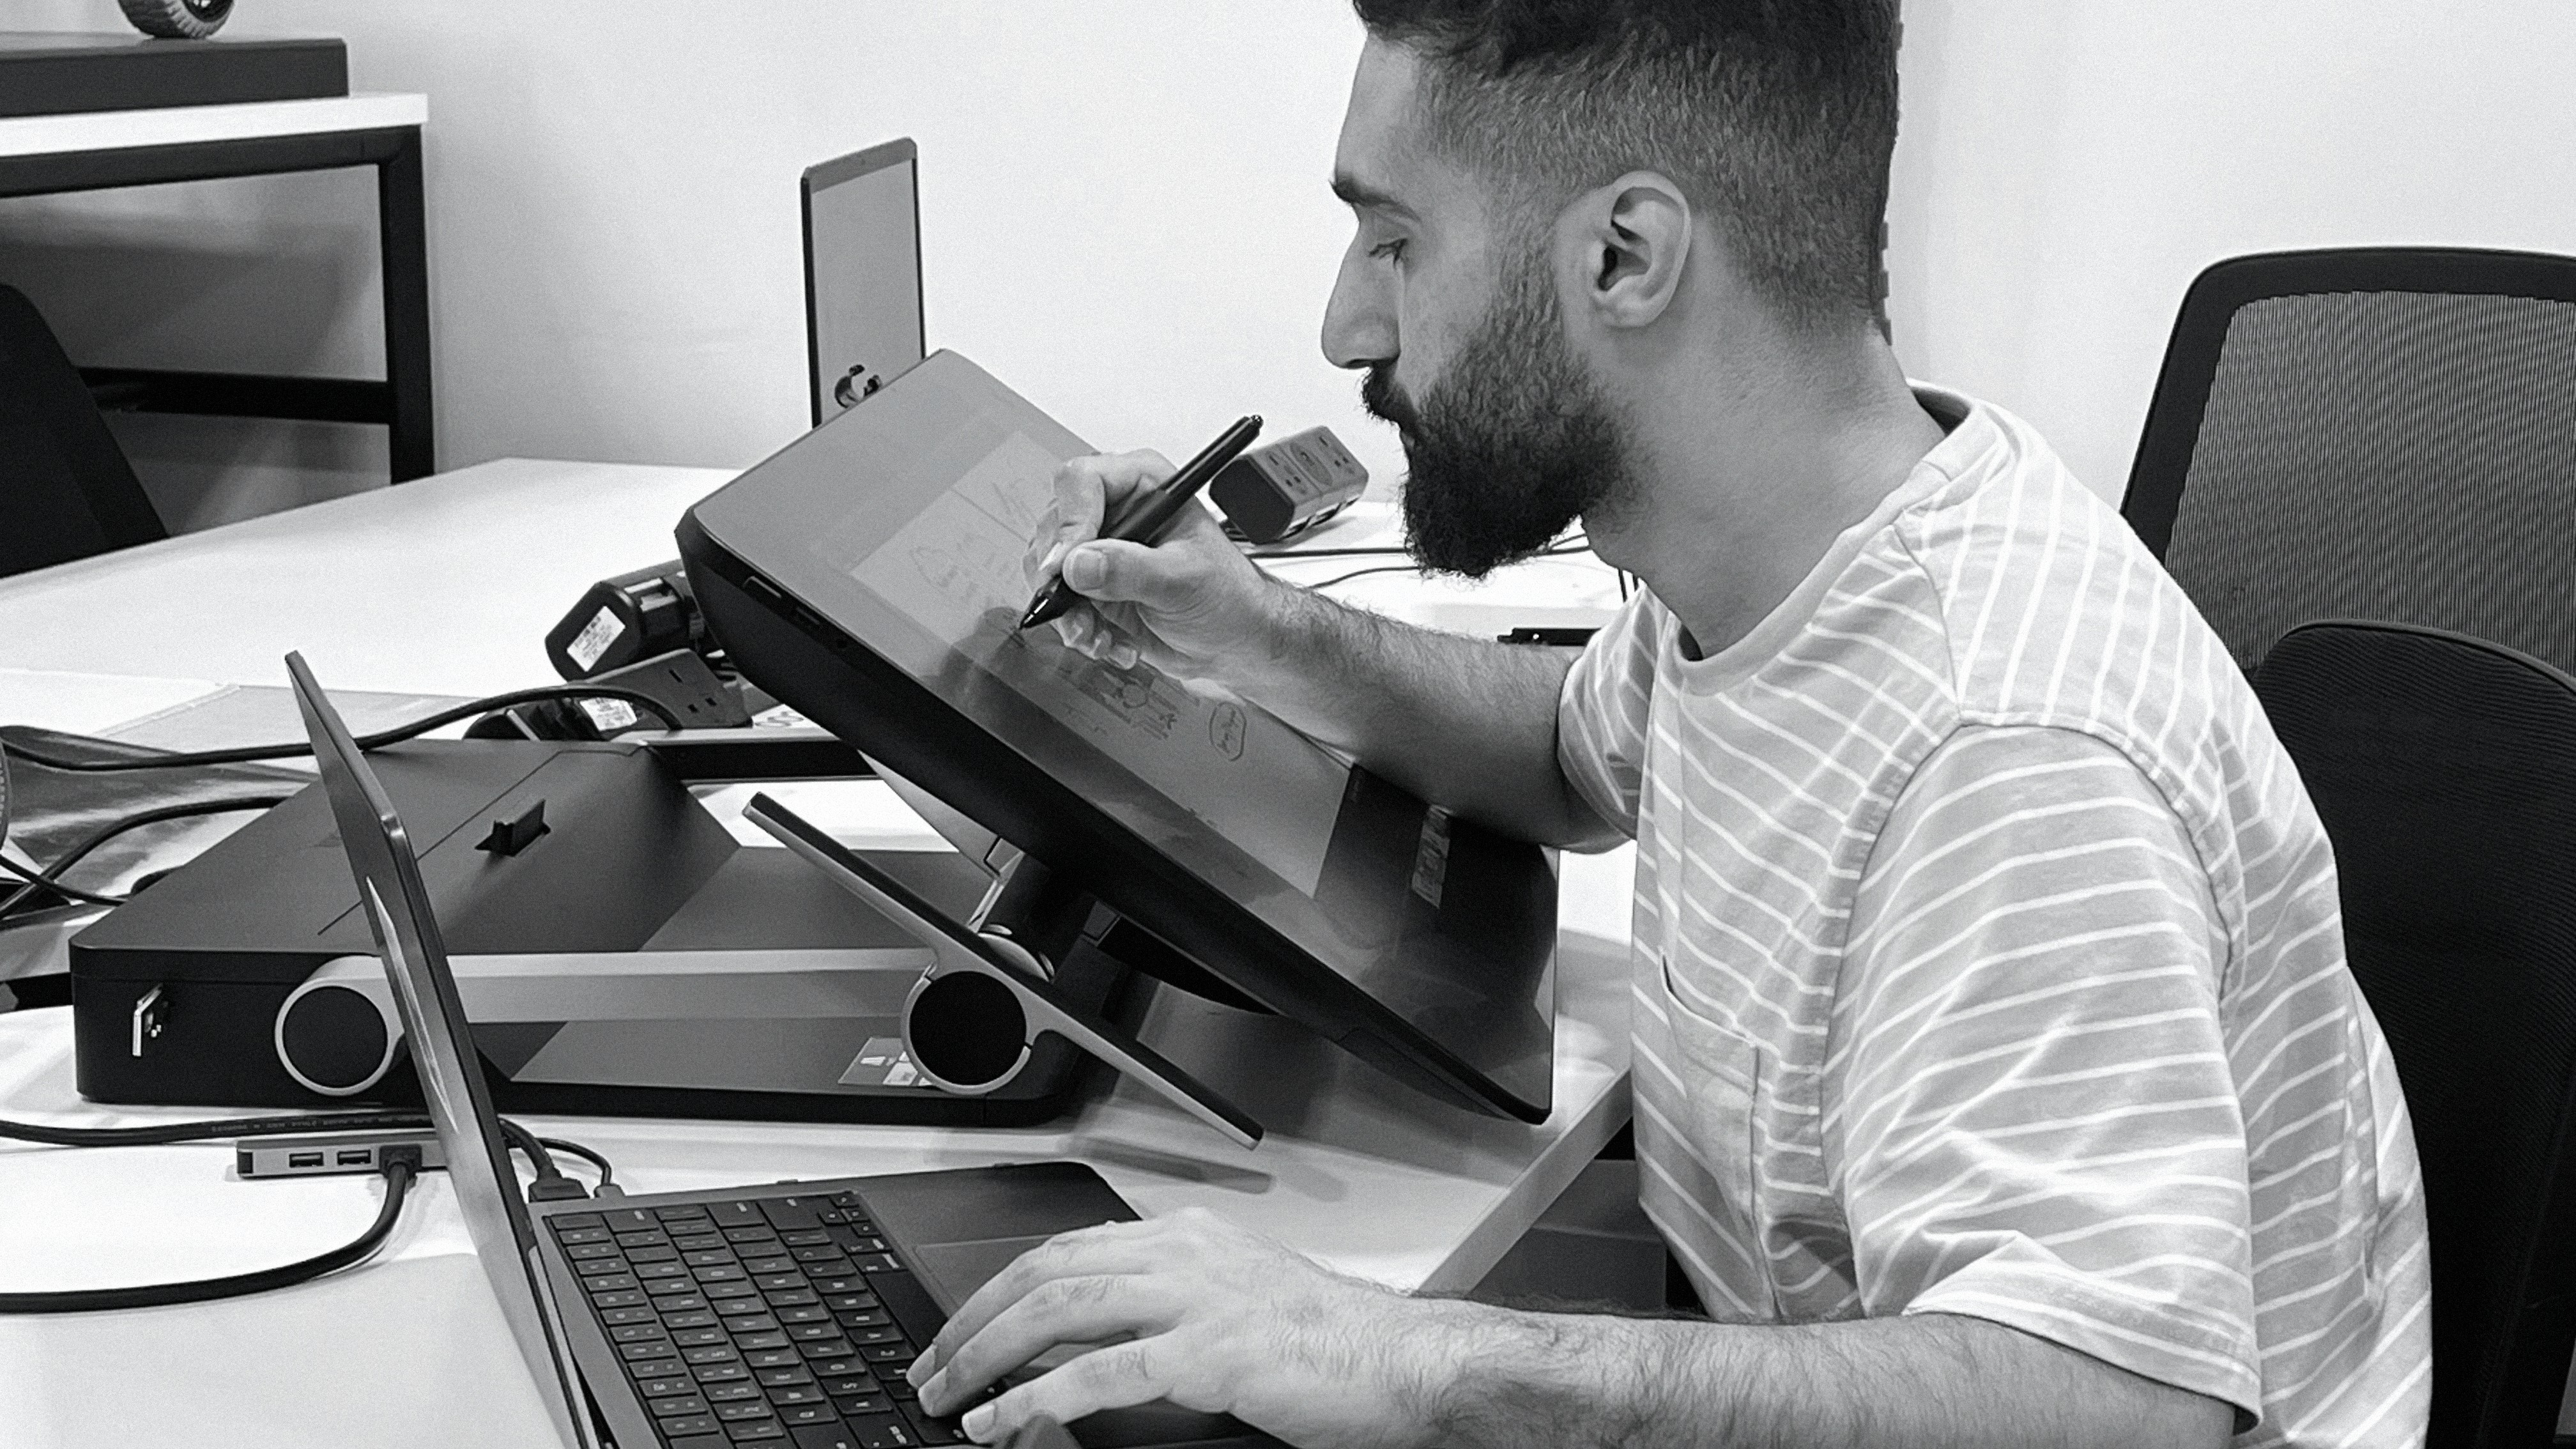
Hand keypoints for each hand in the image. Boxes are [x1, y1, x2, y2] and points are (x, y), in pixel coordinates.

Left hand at [908, 1206, 1452, 1447]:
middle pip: (1044, 1272)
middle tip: (929, 1368)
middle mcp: (1185, 1255)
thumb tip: (1087, 1346)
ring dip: (986, 1356)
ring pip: (1057, 1311)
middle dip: (971, 1321)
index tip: (958, 1332)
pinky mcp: (1211, 1353)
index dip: (998, 1289)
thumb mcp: (1236, 1306)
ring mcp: (1197, 1299)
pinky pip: (1100, 1373)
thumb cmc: (1332, 1346)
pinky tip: (1001, 1421)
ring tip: (947, 1396)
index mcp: (1188, 1239)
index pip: (1065, 1249)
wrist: (1406, 1365)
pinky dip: (1036, 1397)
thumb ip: (1164, 1311)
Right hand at [1024, 449, 1277, 678]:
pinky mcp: (1093, 585)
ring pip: (1047, 567)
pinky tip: (1106, 640)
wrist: (1235, 642)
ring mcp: (1102, 549)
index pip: (1083, 482)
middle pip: (1055, 525)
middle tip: (1075, 608)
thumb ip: (1130, 570)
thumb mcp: (1184, 579)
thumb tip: (1080, 563)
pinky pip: (1059, 601)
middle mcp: (1118, 512)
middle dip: (1060, 575)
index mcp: (1146, 487)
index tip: (1066, 565)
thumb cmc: (1229, 596)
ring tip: (1096, 633)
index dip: (1070, 521)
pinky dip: (1076, 627)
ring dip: (1067, 609)